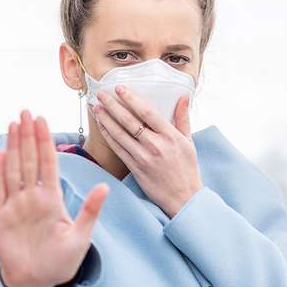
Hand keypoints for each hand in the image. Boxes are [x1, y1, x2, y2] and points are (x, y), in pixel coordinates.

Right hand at [0, 109, 109, 286]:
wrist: (38, 282)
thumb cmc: (61, 260)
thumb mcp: (82, 235)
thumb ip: (91, 210)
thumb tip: (105, 186)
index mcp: (52, 199)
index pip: (48, 163)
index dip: (45, 142)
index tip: (43, 120)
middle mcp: (32, 198)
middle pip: (29, 160)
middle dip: (27, 136)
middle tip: (26, 112)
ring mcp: (14, 207)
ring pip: (14, 170)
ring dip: (13, 148)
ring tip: (13, 125)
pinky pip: (0, 192)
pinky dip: (0, 174)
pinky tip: (1, 155)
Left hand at [92, 86, 202, 217]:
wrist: (183, 198)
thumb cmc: (187, 169)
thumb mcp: (189, 142)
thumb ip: (183, 118)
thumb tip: (183, 96)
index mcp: (170, 136)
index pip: (147, 112)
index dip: (131, 99)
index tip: (120, 88)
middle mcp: (156, 145)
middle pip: (129, 121)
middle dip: (113, 105)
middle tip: (101, 94)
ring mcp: (143, 157)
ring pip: (120, 134)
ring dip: (106, 119)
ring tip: (96, 107)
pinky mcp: (135, 168)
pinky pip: (118, 149)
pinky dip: (109, 136)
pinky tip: (102, 126)